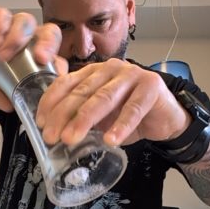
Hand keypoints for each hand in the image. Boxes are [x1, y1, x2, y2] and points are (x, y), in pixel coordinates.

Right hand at [0, 9, 64, 111]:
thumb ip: (1, 94)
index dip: (59, 65)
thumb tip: (9, 108)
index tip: (54, 76)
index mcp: (36, 55)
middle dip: (48, 45)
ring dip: (18, 38)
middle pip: (50, 33)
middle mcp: (30, 38)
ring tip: (3, 55)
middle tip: (40, 58)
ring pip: (27, 22)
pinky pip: (3, 16)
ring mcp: (14, 25)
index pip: (57, 56)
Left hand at [35, 58, 189, 146]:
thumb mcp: (102, 116)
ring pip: (103, 98)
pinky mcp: (151, 86)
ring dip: (85, 120)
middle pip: (82, 92)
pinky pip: (133, 109)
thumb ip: (83, 116)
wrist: (167, 117)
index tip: (42, 123)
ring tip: (72, 139)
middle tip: (53, 137)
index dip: (52, 103)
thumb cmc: (133, 115)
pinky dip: (121, 126)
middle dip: (64, 116)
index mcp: (94, 71)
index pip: (67, 83)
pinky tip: (111, 140)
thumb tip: (56, 131)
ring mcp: (132, 74)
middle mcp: (111, 68)